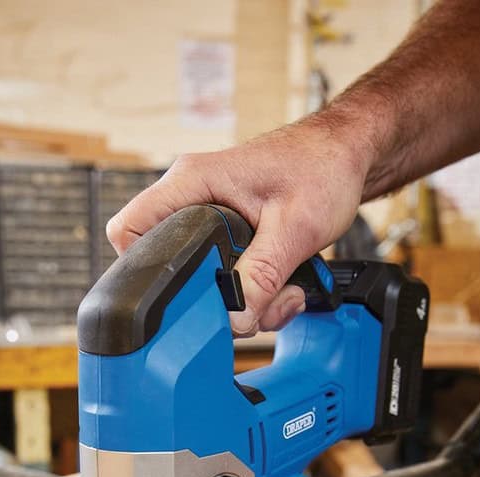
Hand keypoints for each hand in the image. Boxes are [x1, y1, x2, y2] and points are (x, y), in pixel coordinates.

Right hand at [106, 111, 381, 336]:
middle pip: (171, 269)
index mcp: (191, 184)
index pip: (128, 230)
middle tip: (253, 301)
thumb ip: (262, 275)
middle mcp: (193, 200)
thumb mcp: (294, 228)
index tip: (179, 298)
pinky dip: (257, 294)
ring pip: (204, 281)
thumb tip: (236, 318)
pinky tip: (285, 287)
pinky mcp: (231, 236)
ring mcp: (211, 219)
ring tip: (283, 291)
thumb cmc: (323, 167)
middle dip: (212, 299)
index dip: (140, 270)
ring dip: (246, 301)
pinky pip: (228, 278)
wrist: (351, 155)